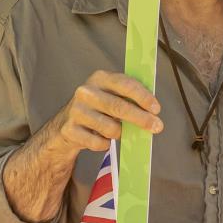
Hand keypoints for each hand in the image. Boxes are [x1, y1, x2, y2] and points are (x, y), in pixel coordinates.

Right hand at [46, 70, 161, 159]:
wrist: (65, 125)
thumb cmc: (98, 108)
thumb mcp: (111, 95)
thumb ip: (129, 98)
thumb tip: (152, 112)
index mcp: (100, 78)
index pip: (126, 85)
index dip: (143, 97)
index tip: (157, 109)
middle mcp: (86, 92)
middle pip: (119, 107)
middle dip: (142, 119)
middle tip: (157, 127)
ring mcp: (76, 111)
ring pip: (110, 128)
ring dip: (119, 133)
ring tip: (117, 131)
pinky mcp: (69, 130)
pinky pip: (98, 143)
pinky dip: (105, 144)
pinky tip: (102, 139)